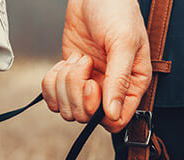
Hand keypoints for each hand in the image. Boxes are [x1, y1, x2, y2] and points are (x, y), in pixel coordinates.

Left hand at [42, 0, 150, 131]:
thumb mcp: (123, 43)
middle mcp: (110, 91)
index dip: (98, 111)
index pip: (116, 122)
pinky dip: (52, 82)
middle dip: (76, 91)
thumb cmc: (118, 13)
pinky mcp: (69, 79)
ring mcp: (88, 86)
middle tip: (84, 63)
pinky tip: (64, 63)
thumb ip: (119, 80)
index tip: (93, 85)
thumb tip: (112, 114)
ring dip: (64, 83)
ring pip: (67, 109)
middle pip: (86, 117)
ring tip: (77, 59)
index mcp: (132, 86)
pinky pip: (52, 98)